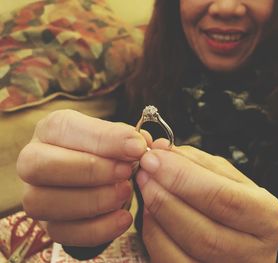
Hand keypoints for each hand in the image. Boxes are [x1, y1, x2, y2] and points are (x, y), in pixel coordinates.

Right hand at [17, 110, 150, 246]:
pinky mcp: (47, 224)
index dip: (103, 139)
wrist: (98, 178)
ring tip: (125, 193)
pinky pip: (62, 232)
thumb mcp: (117, 137)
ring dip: (92, 200)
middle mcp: (33, 160)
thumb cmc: (106, 152)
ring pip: (42, 202)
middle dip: (90, 170)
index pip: (64, 128)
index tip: (137, 147)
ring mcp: (34, 194)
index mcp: (51, 130)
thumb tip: (140, 143)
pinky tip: (123, 218)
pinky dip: (97, 228)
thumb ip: (128, 138)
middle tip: (126, 172)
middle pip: (40, 165)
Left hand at [136, 139, 277, 262]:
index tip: (156, 158)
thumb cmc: (235, 200)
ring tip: (145, 185)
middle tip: (145, 171)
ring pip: (185, 251)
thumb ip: (197, 162)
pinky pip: (170, 261)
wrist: (242, 233)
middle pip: (204, 232)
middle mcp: (256, 254)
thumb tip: (160, 150)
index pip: (225, 199)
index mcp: (269, 219)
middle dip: (166, 198)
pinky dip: (154, 234)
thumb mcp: (227, 176)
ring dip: (157, 214)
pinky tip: (149, 210)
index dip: (185, 178)